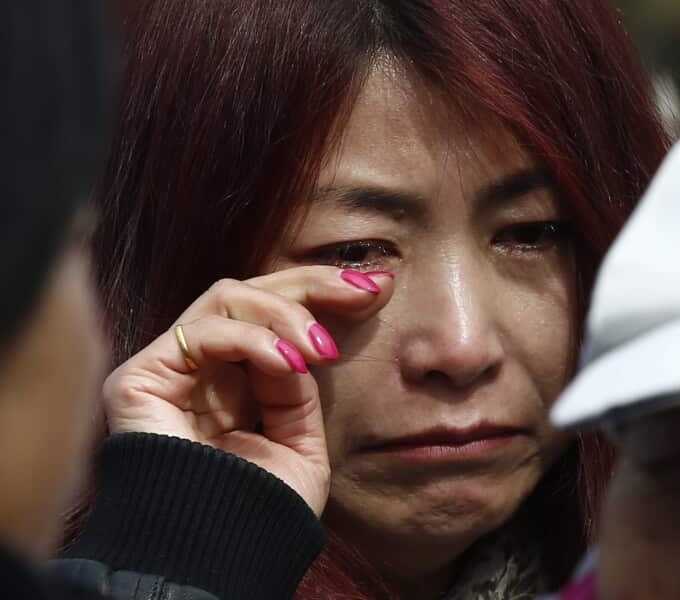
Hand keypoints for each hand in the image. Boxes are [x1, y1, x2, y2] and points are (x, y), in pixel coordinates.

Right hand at [102, 267, 393, 515]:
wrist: (220, 557)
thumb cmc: (260, 511)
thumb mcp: (300, 441)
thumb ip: (300, 388)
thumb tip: (316, 335)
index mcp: (238, 383)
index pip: (275, 314)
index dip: (323, 293)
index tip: (380, 287)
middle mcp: (202, 370)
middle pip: (253, 292)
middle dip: (314, 284)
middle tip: (363, 289)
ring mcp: (169, 371)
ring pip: (227, 297)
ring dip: (286, 313)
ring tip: (320, 350)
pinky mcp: (138, 379)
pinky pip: (200, 331)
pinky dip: (252, 338)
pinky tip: (289, 362)